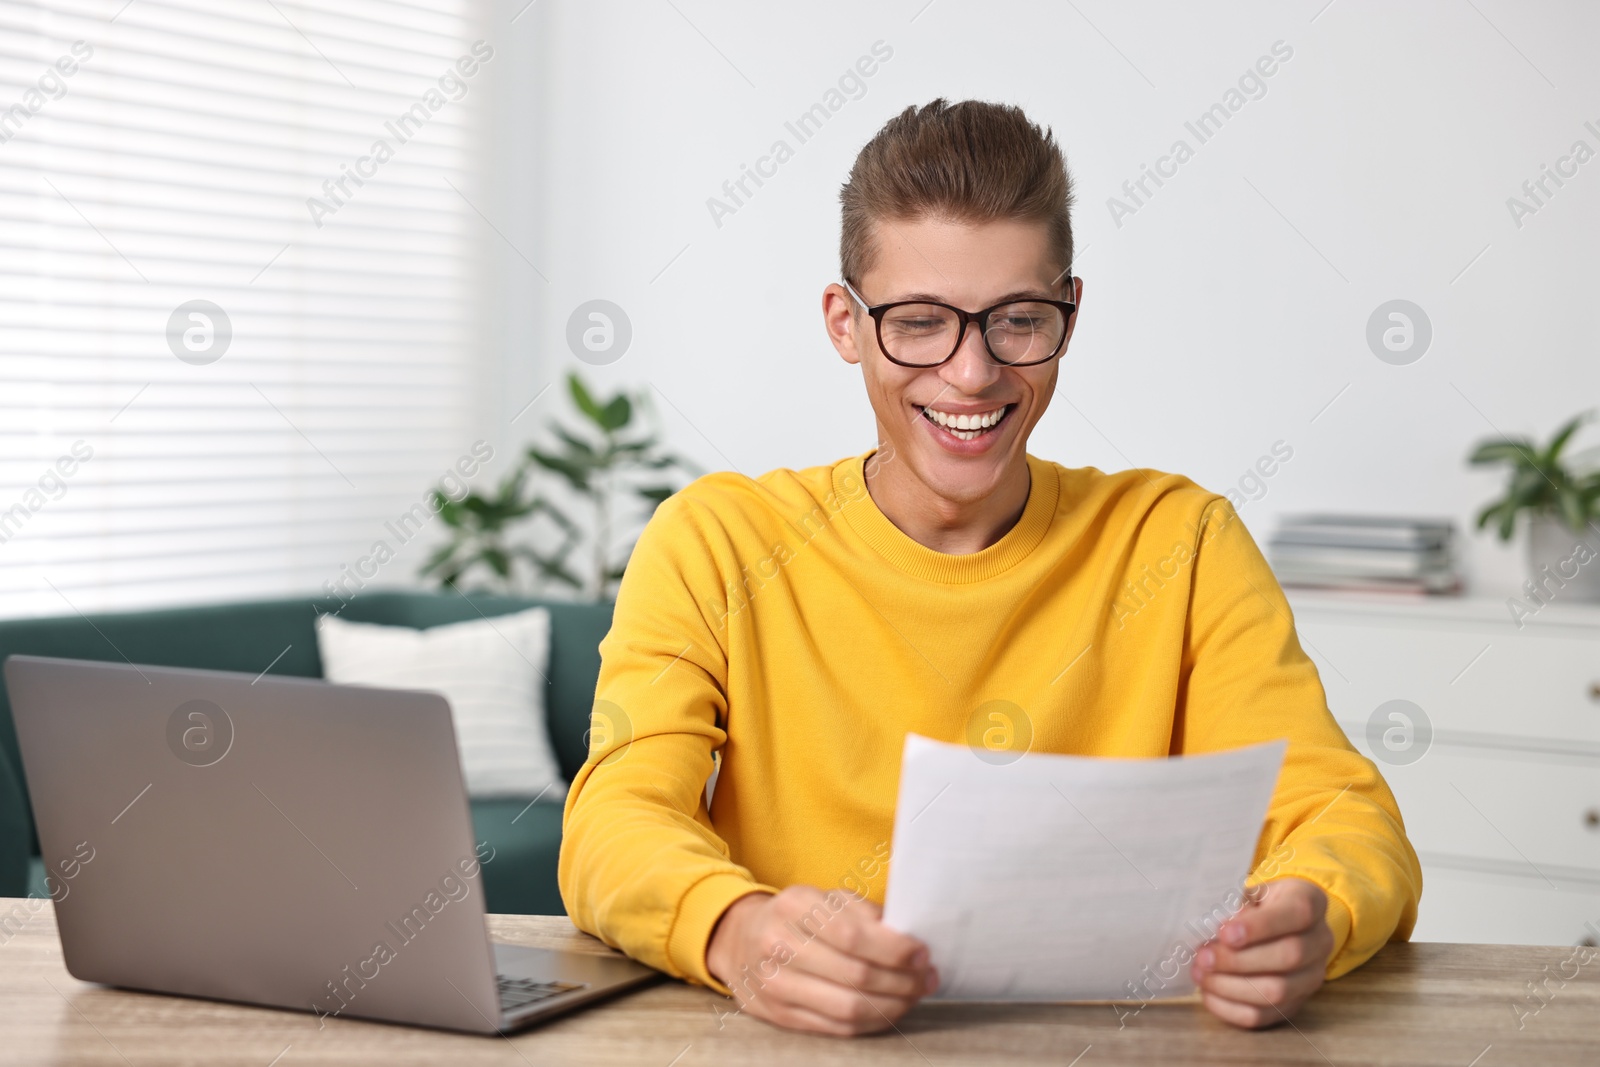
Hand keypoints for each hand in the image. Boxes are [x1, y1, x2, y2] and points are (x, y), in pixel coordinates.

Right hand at [705, 887, 937, 1035]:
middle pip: (855, 975)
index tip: (922, 953)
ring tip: (914, 996)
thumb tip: (907, 940)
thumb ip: (862, 913)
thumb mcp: (824, 898)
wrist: (738, 939)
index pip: (853, 935)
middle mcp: (779, 945)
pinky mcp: (778, 1015)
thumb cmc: (796, 917)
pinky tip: (889, 1010)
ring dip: (892, 1006)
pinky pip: (837, 1027)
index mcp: (794, 906)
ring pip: (848, 1007)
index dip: (894, 949)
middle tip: (927, 978)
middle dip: (902, 981)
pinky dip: (871, 1023)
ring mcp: (775, 985)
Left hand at [1190, 877, 1333, 1028]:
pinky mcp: (1294, 1004)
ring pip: (1277, 992)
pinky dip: (1231, 1008)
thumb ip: (1236, 904)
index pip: (1298, 913)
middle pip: (1288, 957)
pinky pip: (1264, 1015)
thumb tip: (1210, 927)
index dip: (1260, 926)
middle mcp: (1320, 942)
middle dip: (1238, 960)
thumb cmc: (1258, 903)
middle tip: (1203, 957)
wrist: (1277, 924)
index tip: (1224, 932)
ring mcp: (1311, 977)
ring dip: (1231, 986)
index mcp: (1311, 902)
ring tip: (1201, 974)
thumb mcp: (1251, 892)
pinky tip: (1208, 993)